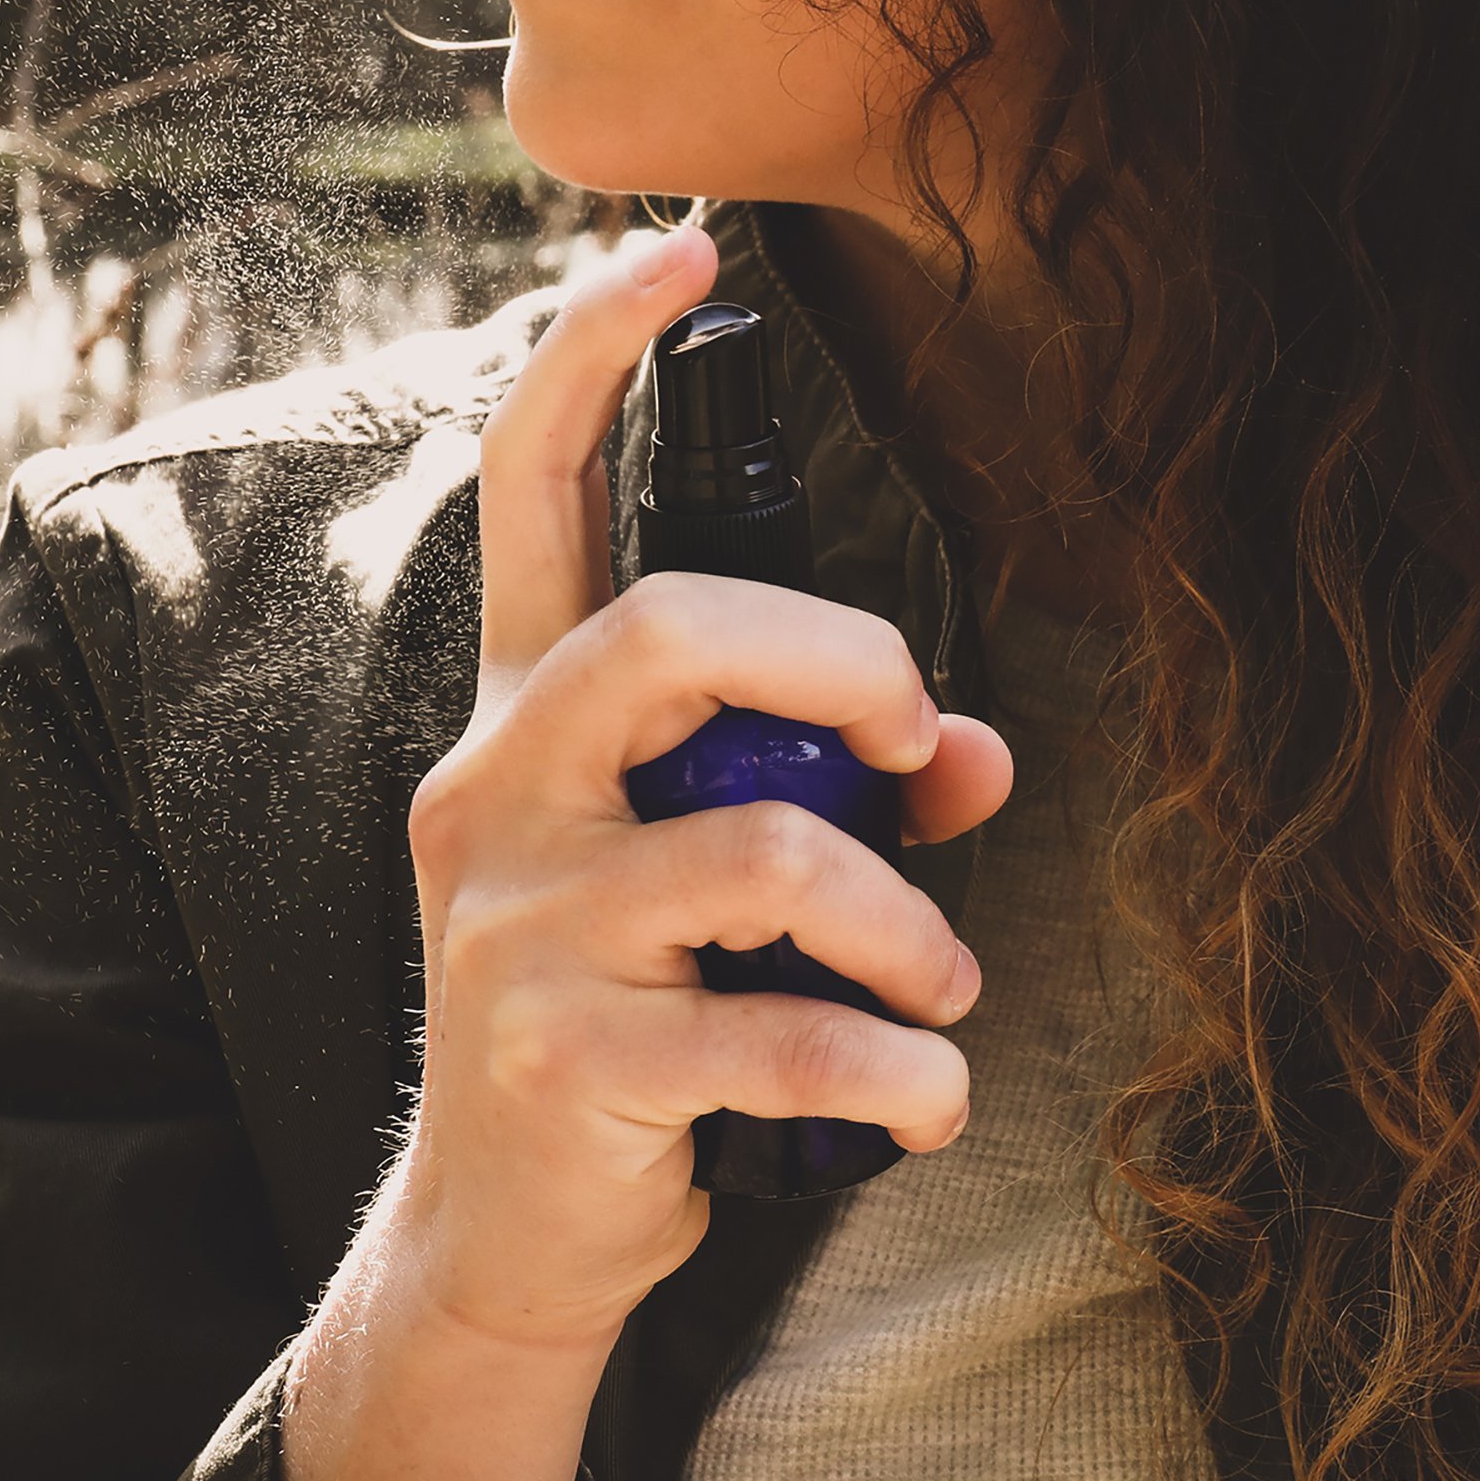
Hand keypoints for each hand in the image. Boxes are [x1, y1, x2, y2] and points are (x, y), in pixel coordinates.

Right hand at [277, 224, 1012, 1480]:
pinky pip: (775, 1029)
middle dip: (843, 661)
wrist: (505, 1233)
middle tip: (914, 739)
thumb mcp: (726, 874)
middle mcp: (496, 787)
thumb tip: (982, 749)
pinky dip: (895, 1064)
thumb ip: (849, 786)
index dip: (594, 358)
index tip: (678, 248)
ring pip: (759, 849)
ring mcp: (514, 923)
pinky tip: (930, 1096)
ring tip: (946, 985)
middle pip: (669, 632)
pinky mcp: (558, 1057)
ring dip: (905, 919)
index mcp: (531, 711)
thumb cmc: (640, 1003)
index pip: (532, 488)